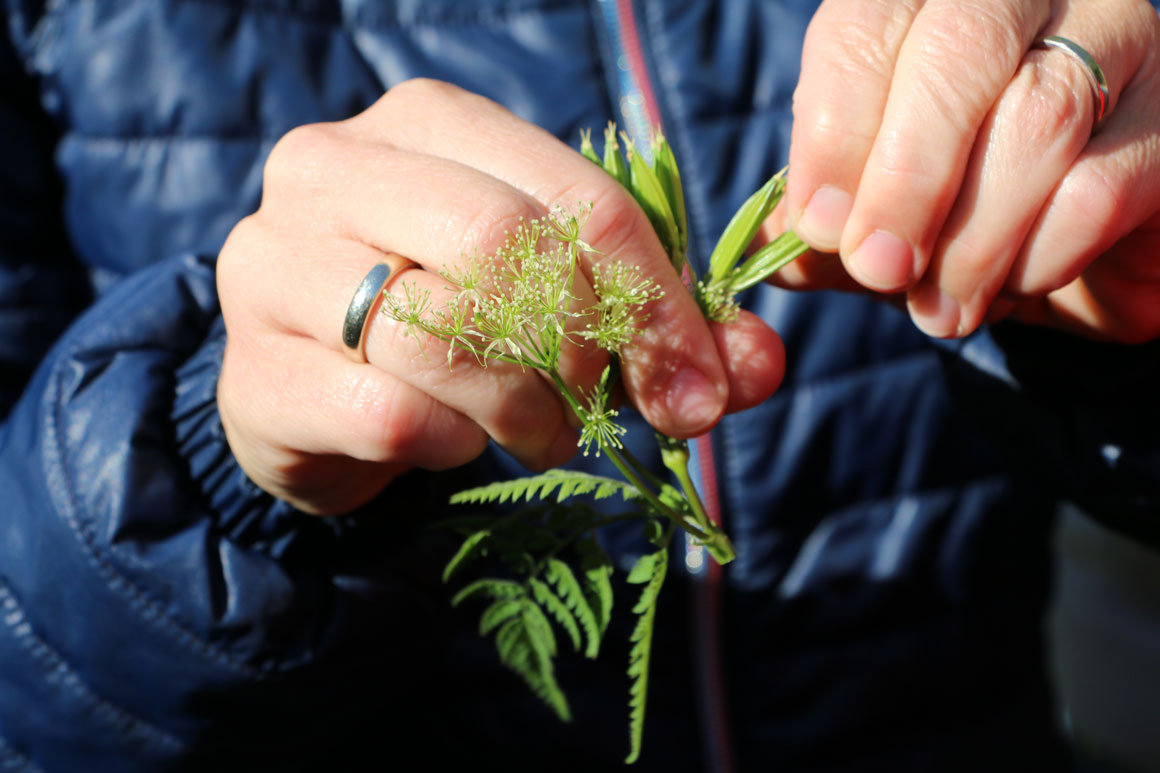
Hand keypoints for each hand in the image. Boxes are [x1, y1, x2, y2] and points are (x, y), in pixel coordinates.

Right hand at [216, 79, 783, 514]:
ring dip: (523, 409)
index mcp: (429, 123)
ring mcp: (274, 262)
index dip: (657, 300)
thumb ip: (664, 327)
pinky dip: (448, 445)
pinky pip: (388, 413)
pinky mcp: (251, 368)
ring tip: (540, 433)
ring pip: (441, 333)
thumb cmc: (451, 328)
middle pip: (504, 243)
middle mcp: (334, 166)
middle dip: (582, 349)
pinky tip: (448, 443)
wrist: (317, 397)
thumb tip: (757, 367)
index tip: (698, 388)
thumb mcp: (564, 307)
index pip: (576, 197)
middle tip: (603, 407)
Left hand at [777, 0, 1159, 342]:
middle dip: (906, 177)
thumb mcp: (865, 216)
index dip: (835, 128)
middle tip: (878, 269)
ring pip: (1038, 116)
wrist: (1064, 255)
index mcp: (924, 3)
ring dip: (973, 238)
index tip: (820, 227)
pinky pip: (1101, 185)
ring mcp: (1117, 40)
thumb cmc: (947, 213)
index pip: (867, 23)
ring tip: (939, 308)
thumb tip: (773, 250)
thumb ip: (816, 223)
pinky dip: (1041, 255)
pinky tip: (1017, 285)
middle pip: (958, 48)